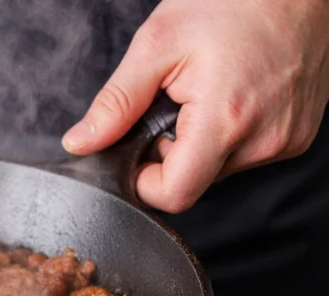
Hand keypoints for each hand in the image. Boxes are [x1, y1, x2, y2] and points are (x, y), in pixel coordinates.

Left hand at [61, 0, 328, 212]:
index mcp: (225, 121)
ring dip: (200, 143)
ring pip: (218, 170)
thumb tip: (81, 142)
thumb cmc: (233, 1)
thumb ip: (116, 103)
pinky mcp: (296, 136)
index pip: (174, 194)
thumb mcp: (157, 46)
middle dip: (170, 154)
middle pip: (193, 183)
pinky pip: (246, 154)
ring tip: (207, 93)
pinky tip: (232, 96)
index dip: (144, 181)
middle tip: (173, 105)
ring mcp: (285, 140)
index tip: (137, 151)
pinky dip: (229, 135)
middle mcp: (262, 140)